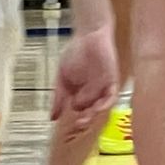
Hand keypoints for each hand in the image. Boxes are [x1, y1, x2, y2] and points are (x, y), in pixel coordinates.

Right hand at [51, 22, 118, 143]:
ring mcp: (103, 88)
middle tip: (77, 125)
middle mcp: (93, 94)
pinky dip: (105, 103)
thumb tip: (52, 118)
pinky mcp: (112, 80)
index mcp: (80, 95)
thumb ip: (58, 97)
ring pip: (101, 108)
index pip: (79, 114)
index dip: (76, 122)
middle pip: (91, 113)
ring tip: (85, 119)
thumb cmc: (74, 54)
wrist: (89, 35)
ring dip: (94, 115)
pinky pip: (111, 95)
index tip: (69, 129)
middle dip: (85, 122)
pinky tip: (98, 107)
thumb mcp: (62, 78)